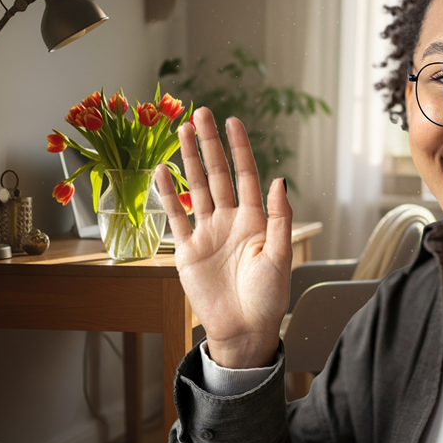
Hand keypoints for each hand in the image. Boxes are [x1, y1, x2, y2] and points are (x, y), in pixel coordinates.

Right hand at [155, 108, 292, 368]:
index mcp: (255, 220)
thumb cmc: (268, 297)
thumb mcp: (280, 255)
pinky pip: (176, 216)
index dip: (239, 149)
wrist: (244, 329)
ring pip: (195, 188)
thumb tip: (280, 180)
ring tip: (182, 131)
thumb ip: (279, 217)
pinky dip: (168, 194)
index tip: (232, 121)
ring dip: (188, 160)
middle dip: (209, 145)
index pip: (246, 175)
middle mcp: (230, 220)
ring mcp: (207, 232)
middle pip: (217, 174)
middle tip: (200, 114)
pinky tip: (162, 171)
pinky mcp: (187, 249)